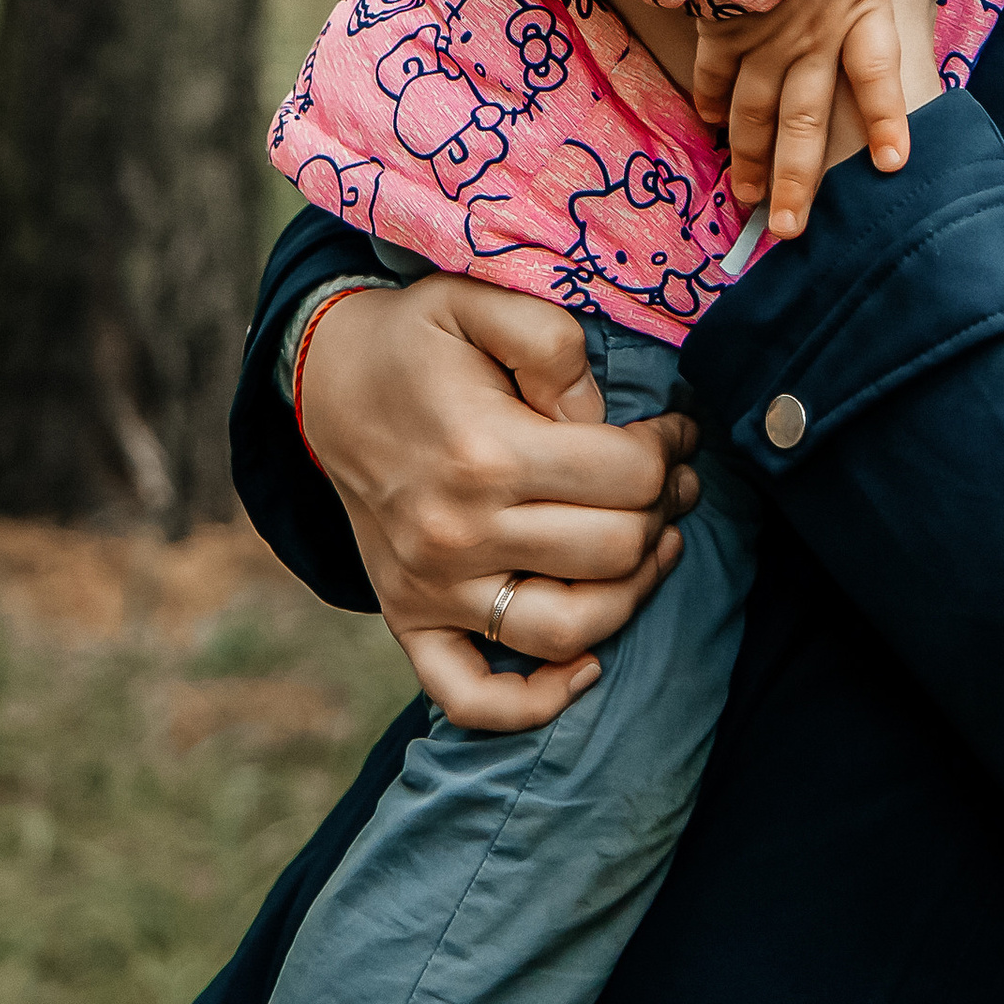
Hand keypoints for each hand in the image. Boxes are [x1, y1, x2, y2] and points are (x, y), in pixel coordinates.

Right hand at [295, 269, 699, 734]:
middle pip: (614, 551)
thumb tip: (602, 419)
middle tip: (673, 479)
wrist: (326, 384)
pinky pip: (471, 696)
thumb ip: (552, 343)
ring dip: (634, 593)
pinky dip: (535, 702)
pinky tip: (587, 665)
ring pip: (567, 630)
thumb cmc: (416, 339)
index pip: (627, 475)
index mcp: (484, 452)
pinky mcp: (410, 620)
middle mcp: (457, 534)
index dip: (672, 448)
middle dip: (665, 510)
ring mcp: (431, 588)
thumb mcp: (478, 301)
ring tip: (655, 546)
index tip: (677, 429)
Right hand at [693, 0, 939, 243]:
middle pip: (805, 123)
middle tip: (792, 234)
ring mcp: (761, 38)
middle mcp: (811, 38)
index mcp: (858, 8)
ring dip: (750, 159)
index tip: (896, 166)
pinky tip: (711, 125)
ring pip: (753, 114)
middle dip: (798, 181)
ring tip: (749, 201)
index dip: (888, 121)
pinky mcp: (720, 25)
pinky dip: (712, 101)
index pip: (878, 75)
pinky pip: (716, 73)